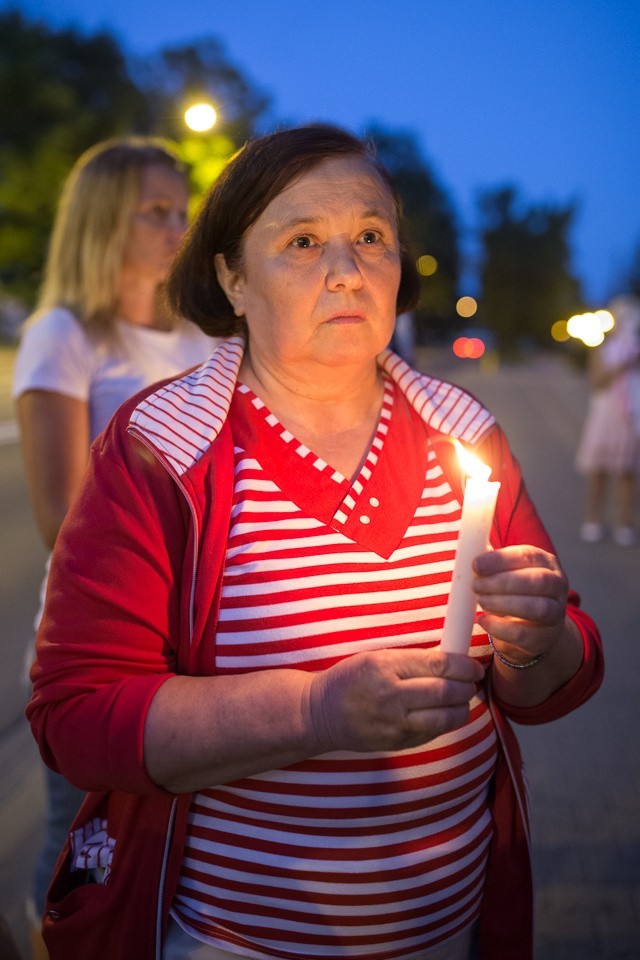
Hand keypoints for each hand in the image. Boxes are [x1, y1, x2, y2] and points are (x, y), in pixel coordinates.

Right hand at [307, 647, 484, 753]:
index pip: (437, 665)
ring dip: (461, 707)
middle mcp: (391, 696)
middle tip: (473, 681)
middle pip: (445, 691)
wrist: (321, 713)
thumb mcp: (377, 658)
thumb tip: (450, 661)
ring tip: (463, 699)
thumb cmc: (350, 679)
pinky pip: (432, 733)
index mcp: (385, 667)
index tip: (474, 665)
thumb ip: (412, 660)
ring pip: (444, 717)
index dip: (463, 665)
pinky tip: (444, 713)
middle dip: (466, 686)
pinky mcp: (397, 742)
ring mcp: (395, 723)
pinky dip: (445, 722)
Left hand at [472, 545, 568, 664]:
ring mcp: (555, 614)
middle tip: (476, 585)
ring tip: (481, 600)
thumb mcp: (506, 572)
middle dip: (502, 582)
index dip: (501, 560)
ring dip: (503, 604)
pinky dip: (500, 628)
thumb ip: (491, 560)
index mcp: (545, 562)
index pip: (527, 555)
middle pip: (537, 581)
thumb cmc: (514, 591)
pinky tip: (483, 620)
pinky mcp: (544, 638)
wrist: (534, 628)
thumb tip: (469, 547)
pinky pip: (524, 634)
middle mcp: (557, 586)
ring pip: (536, 608)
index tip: (476, 565)